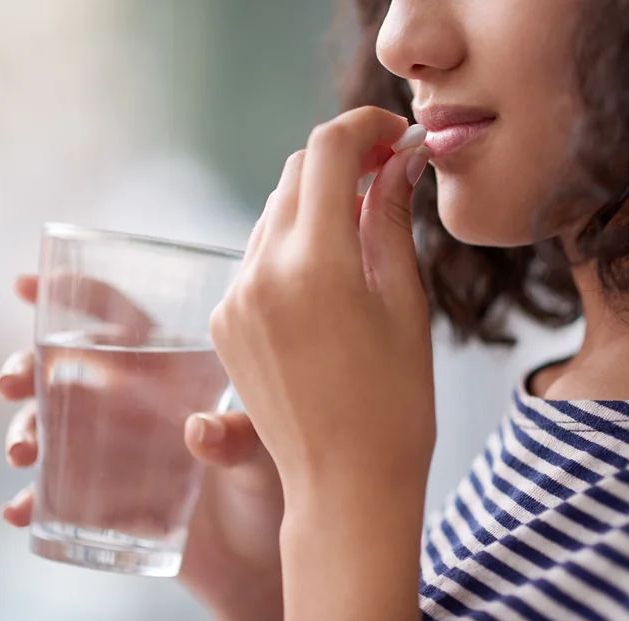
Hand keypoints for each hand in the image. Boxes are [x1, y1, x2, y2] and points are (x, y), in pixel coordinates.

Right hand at [0, 275, 283, 620]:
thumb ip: (241, 439)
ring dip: (24, 430)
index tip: (26, 285)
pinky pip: (55, 492)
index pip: (123, 320)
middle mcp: (137, 405)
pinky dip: (31, 498)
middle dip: (28, 367)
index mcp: (173, 374)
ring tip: (21, 454)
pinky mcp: (104, 498)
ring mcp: (115, 452)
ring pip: (52, 425)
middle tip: (9, 383)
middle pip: (69, 369)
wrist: (259, 560)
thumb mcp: (266, 458)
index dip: (76, 296)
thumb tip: (198, 432)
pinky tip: (19, 511)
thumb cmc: (273, 490)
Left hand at [209, 107, 435, 620]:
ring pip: (274, 213)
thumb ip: (392, 220)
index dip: (364, 127)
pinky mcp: (224, 322)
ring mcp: (234, 298)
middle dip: (341, 161)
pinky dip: (292, 245)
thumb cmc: (395, 404)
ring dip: (316, 203)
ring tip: (362, 229)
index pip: (327, 151)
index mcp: (315, 265)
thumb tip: (398, 160)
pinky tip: (327, 274)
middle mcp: (261, 273)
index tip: (393, 132)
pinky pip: (256, 257)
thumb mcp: (405, 303)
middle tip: (386, 173)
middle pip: (295, 173)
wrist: (346, 486)